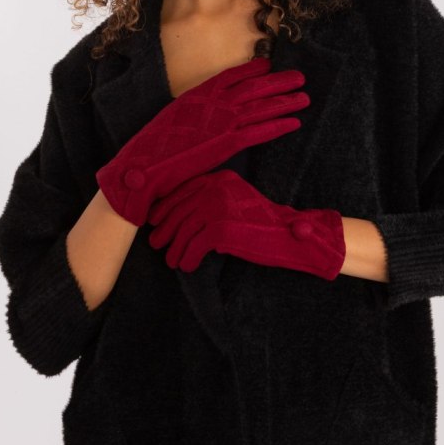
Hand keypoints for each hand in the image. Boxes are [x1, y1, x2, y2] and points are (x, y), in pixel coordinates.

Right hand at [96, 57, 309, 225]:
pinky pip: (260, 131)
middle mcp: (214, 103)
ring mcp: (222, 122)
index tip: (268, 66)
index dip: (253, 70)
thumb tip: (206, 114)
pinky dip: (279, 125)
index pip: (231, 76)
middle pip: (253, 88)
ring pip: (261, 107)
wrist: (144, 164)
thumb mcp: (174, 118)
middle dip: (278, 82)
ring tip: (305, 97)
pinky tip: (294, 122)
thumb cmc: (154, 146)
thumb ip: (194, 112)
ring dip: (285, 101)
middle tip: (299, 77)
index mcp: (198, 94)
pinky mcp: (228, 143)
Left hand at [147, 169, 345, 279]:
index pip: (183, 189)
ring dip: (175, 248)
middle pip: (179, 209)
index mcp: (220, 178)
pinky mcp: (221, 229)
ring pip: (183, 230)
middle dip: (165, 228)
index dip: (165, 206)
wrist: (288, 235)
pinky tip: (189, 266)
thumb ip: (209, 202)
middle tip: (157, 244)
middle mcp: (217, 187)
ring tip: (173, 261)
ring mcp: (218, 207)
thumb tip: (176, 218)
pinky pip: (193, 247)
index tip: (155, 221)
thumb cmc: (261, 223)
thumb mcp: (234, 202)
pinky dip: (188, 258)